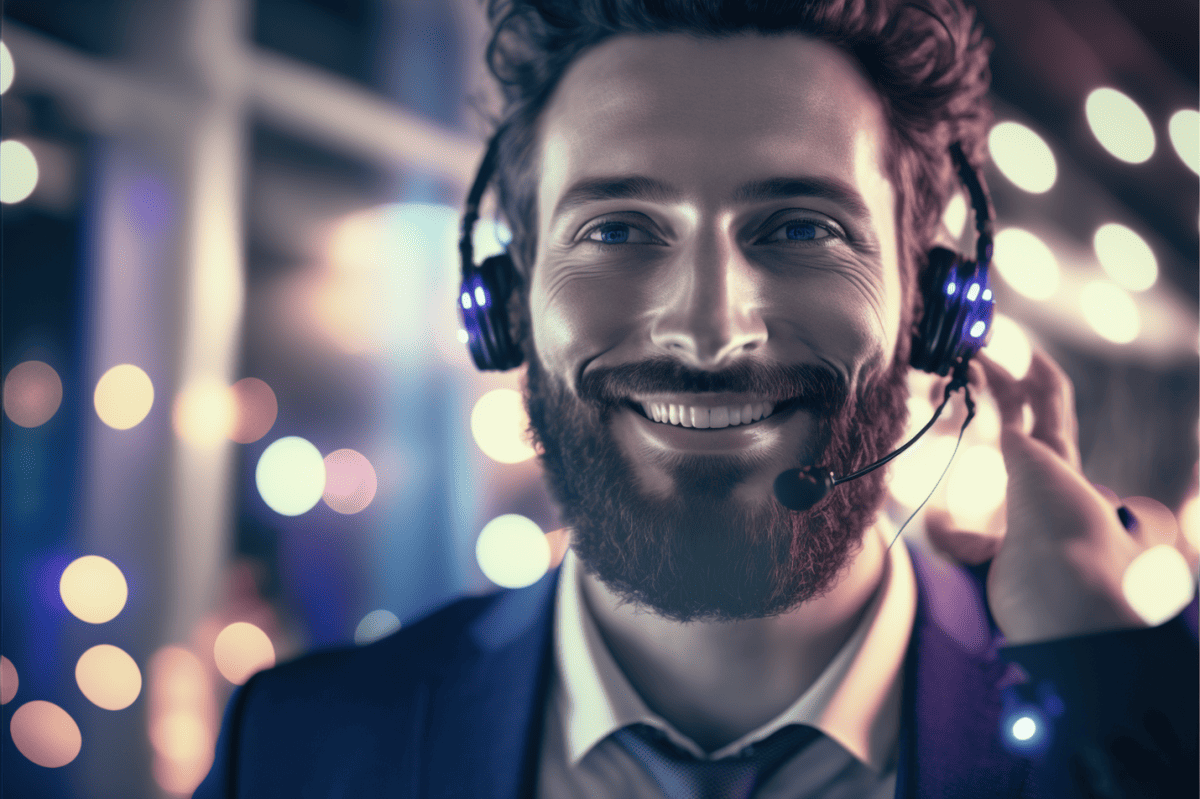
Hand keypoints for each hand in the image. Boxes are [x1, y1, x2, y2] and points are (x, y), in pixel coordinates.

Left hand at [927, 348, 1196, 644]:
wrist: (1059, 585)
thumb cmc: (1029, 582)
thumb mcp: (978, 557)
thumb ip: (958, 539)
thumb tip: (934, 520)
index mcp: (1049, 497)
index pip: (1038, 452)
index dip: (1021, 430)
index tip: (1001, 417)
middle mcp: (1058, 473)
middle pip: (1043, 419)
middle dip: (1022, 391)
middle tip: (996, 366)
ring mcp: (1055, 458)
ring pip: (1041, 402)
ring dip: (1015, 374)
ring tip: (986, 349)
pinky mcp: (1040, 447)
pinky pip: (1027, 397)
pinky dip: (1004, 375)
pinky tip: (977, 360)